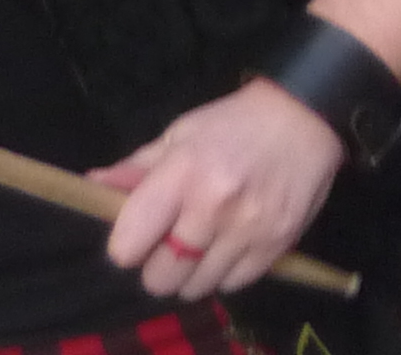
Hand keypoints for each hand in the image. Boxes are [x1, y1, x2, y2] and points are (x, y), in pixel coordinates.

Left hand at [96, 77, 346, 300]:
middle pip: (160, 278)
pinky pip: (234, 285)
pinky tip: (233, 245)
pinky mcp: (278, 242)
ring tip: (206, 243)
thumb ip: (137, 167)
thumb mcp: (182, 133)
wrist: (308, 114)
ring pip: (197, 287)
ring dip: (194, 272)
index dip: (127, 245)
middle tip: (173, 243)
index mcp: (182, 174)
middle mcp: (214, 207)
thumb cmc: (237, 121)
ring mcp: (249, 228)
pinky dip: (228, 272)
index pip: (127, 246)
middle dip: (159, 265)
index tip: (139, 235)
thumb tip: (92, 185)